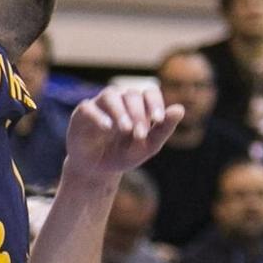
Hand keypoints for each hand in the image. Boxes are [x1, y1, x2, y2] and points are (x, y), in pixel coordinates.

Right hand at [64, 85, 183, 180]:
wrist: (98, 170)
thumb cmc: (124, 154)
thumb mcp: (147, 146)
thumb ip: (164, 129)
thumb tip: (180, 109)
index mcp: (137, 105)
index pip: (149, 92)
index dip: (155, 102)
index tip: (159, 119)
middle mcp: (119, 100)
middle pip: (131, 95)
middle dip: (138, 114)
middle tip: (140, 134)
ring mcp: (99, 105)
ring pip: (110, 95)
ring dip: (120, 111)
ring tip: (126, 128)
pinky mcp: (81, 114)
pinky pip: (89, 108)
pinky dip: (98, 116)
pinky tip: (108, 128)